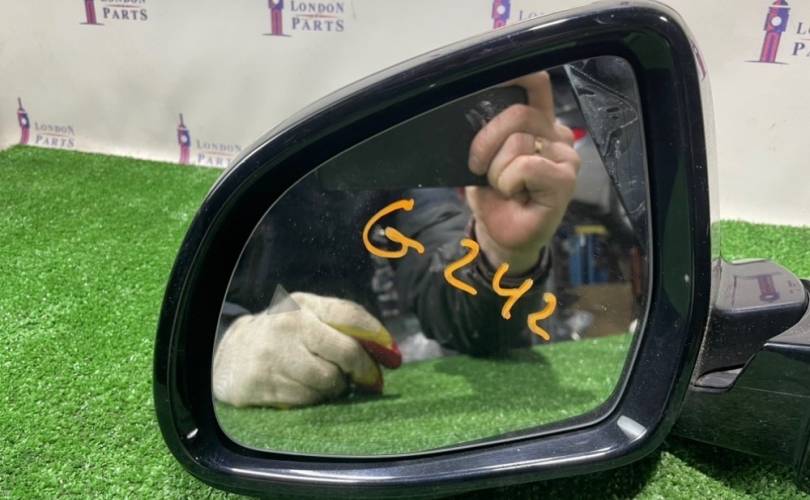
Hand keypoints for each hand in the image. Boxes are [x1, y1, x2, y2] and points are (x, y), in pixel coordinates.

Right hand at [212, 293, 398, 407]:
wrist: (232, 355)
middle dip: (364, 370)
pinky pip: (308, 399)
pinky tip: (308, 390)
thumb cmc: (286, 336)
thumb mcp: (310, 316)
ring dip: (338, 387)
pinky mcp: (264, 386)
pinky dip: (316, 398)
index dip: (377, 337)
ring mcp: (274, 357)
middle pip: (345, 351)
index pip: (349, 315)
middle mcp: (288, 327)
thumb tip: (390, 352)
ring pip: (329, 380)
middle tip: (371, 380)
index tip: (393, 357)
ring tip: (330, 382)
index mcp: (304, 305)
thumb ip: (345, 326)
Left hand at [466, 71, 579, 274]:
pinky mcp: (565, 178)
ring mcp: (565, 155)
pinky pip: (526, 164)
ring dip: (497, 169)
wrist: (502, 237)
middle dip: (486, 140)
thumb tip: (476, 103)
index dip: (516, 74)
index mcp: (539, 122)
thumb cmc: (495, 197)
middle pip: (517, 112)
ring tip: (504, 186)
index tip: (495, 76)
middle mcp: (556, 133)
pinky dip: (509, 181)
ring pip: (518, 140)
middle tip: (480, 168)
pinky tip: (516, 194)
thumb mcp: (483, 157)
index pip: (534, 84)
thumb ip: (489, 130)